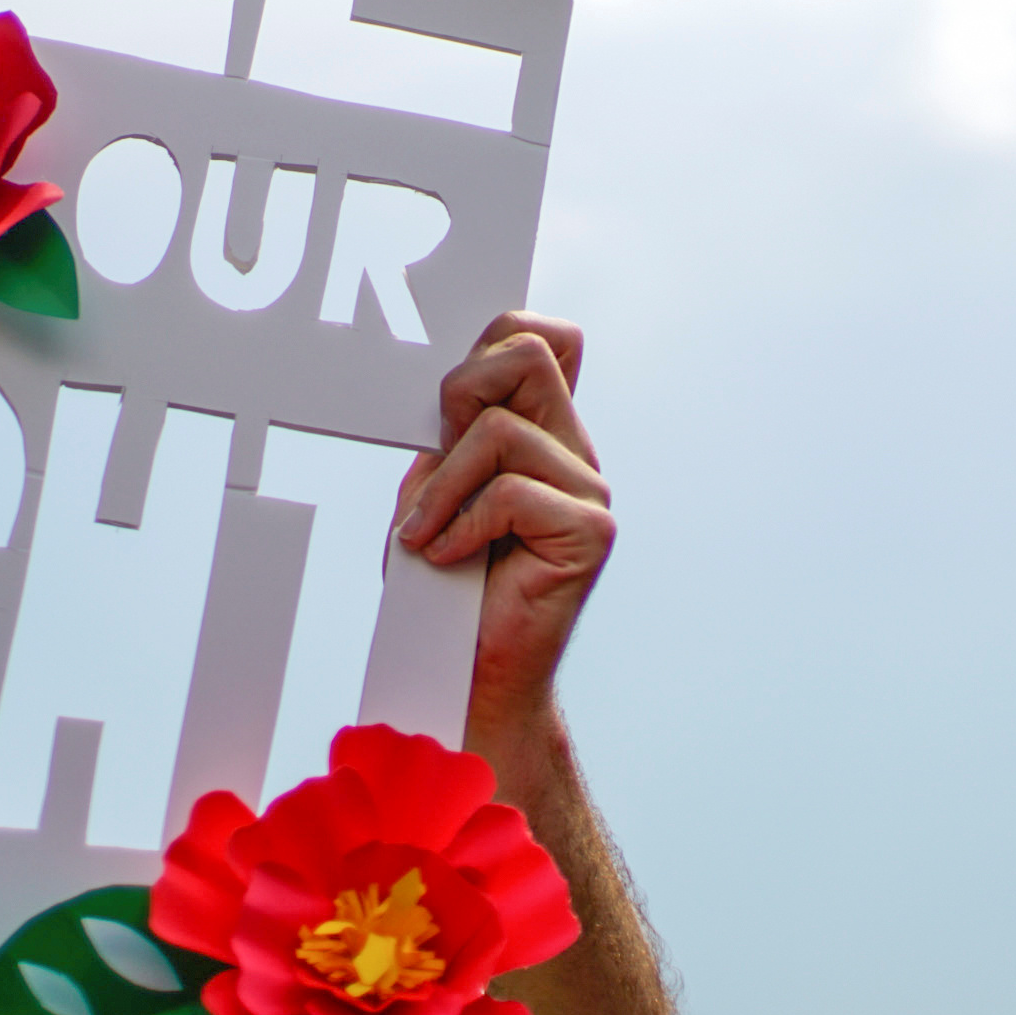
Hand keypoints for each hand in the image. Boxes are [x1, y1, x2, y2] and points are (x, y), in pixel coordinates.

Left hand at [393, 312, 611, 734]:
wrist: (468, 674)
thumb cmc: (443, 586)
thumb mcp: (431, 491)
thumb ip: (448, 436)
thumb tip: (454, 386)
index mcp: (543, 434)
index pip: (542, 339)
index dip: (495, 342)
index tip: (447, 406)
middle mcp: (574, 453)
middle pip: (529, 356)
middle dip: (460, 395)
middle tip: (435, 455)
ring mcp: (589, 491)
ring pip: (500, 432)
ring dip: (442, 488)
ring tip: (426, 536)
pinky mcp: (590, 531)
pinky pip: (511, 492)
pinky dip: (462, 524)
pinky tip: (451, 556)